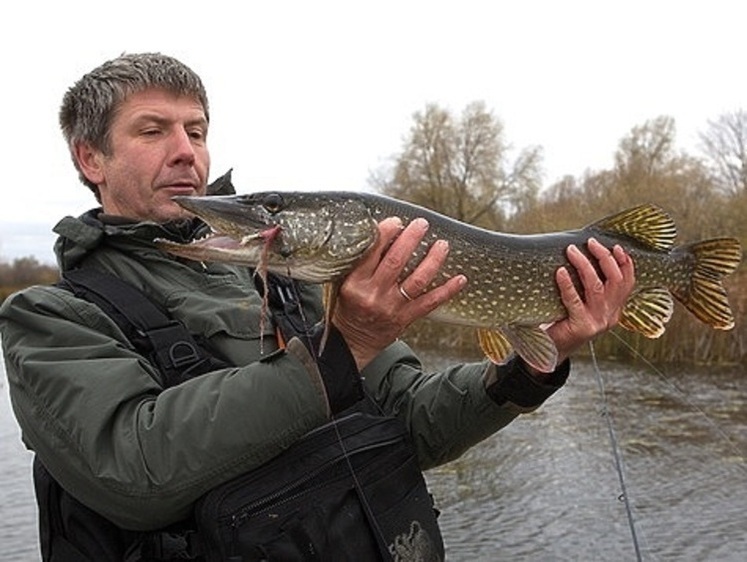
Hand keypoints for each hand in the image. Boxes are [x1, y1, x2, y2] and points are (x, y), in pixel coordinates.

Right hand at [332, 217, 466, 369]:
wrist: (353, 342)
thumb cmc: (349, 307)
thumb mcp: (345, 284)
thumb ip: (361, 263)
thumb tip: (382, 234)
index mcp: (356, 283)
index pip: (372, 253)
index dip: (386, 234)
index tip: (397, 221)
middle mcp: (374, 294)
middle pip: (396, 262)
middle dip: (411, 239)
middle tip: (422, 225)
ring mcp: (391, 307)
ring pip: (417, 280)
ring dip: (432, 260)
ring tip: (442, 245)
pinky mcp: (405, 319)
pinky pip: (429, 303)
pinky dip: (446, 290)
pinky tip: (459, 279)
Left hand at [546, 237, 634, 366]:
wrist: (554, 350)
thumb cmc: (564, 319)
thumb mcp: (584, 303)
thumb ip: (590, 286)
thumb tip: (585, 251)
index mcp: (615, 309)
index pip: (628, 282)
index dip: (625, 263)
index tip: (616, 246)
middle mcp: (610, 315)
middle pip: (616, 280)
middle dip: (605, 258)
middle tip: (591, 243)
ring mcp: (597, 322)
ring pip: (596, 287)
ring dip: (584, 265)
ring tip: (571, 251)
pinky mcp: (581, 327)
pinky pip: (574, 301)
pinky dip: (567, 284)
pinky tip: (560, 271)